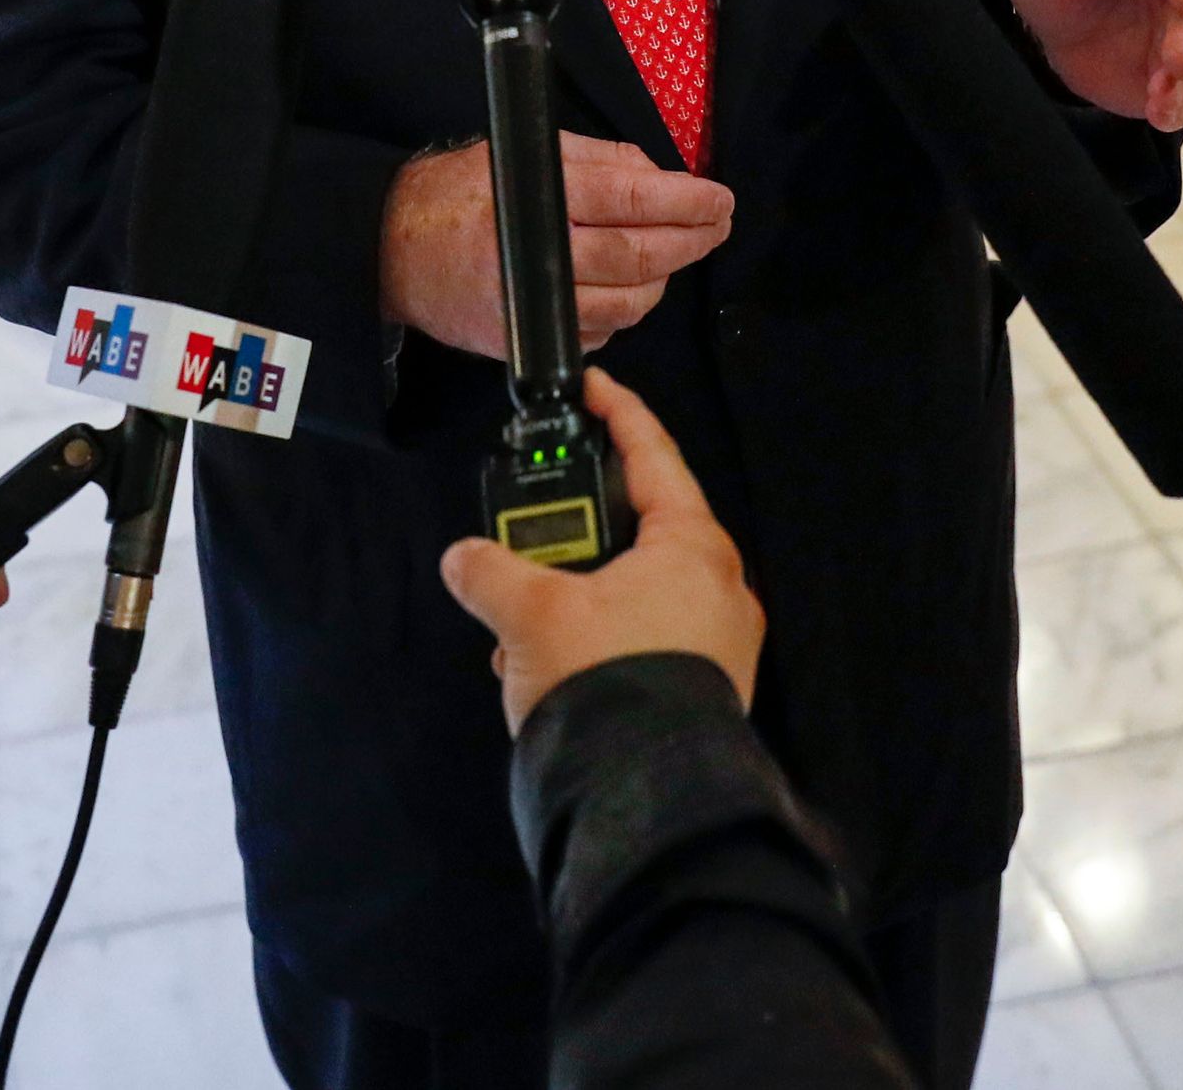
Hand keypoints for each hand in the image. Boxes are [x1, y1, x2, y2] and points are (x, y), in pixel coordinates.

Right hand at [379, 134, 733, 359]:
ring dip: (664, 278)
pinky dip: (627, 308)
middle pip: (641, 256)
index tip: (720, 199)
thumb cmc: (459, 194)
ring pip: (630, 302)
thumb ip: (600, 160)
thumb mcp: (525, 152)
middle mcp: (538, 254)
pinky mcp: (531, 340)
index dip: (688, 201)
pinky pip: (604, 331)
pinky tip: (628, 284)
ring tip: (675, 252)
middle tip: (718, 225)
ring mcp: (535, 305)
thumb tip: (662, 176)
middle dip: (693, 240)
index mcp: (538, 195)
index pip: (633, 199)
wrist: (396, 251)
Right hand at [437, 371, 763, 731]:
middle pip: (643, 527)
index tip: (594, 387)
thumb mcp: (531, 614)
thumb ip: (490, 573)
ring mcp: (716, 641)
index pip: (654, 456)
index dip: (619, 414)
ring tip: (521, 619)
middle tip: (533, 529)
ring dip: (576, 596)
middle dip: (578, 531)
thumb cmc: (607, 681)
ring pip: (636, 590)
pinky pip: (642, 637)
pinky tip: (543, 664)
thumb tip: (464, 559)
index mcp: (693, 547)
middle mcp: (719, 586)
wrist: (645, 795)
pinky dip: (595, 637)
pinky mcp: (702, 688)